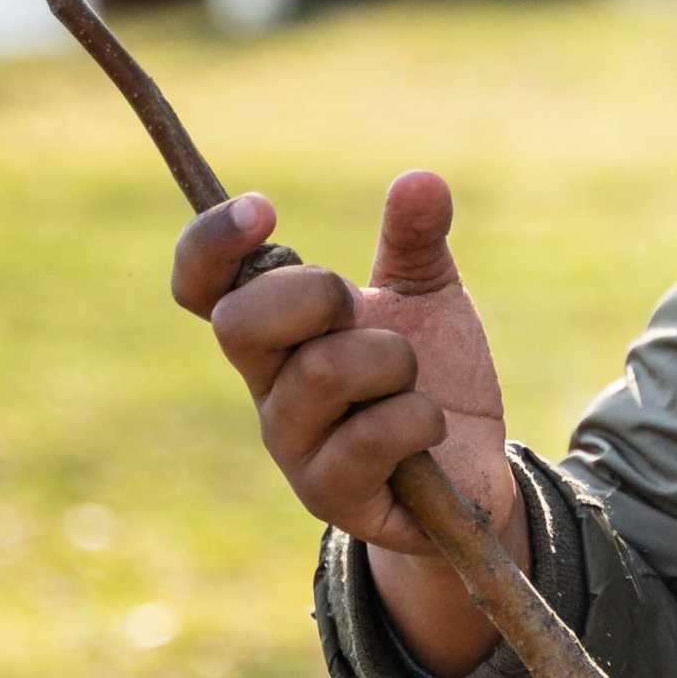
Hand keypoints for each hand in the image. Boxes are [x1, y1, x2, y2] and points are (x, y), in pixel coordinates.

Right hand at [173, 177, 529, 596]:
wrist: (475, 470)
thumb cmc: (436, 378)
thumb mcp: (429, 297)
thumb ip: (416, 240)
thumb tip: (422, 180)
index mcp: (274, 331)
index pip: (201, 285)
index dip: (211, 244)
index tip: (263, 209)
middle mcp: (267, 387)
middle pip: (237, 323)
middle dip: (313, 296)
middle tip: (359, 308)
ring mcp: (293, 446)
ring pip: (321, 373)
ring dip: (390, 359)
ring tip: (413, 378)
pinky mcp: (331, 497)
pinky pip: (367, 440)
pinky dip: (417, 418)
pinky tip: (432, 426)